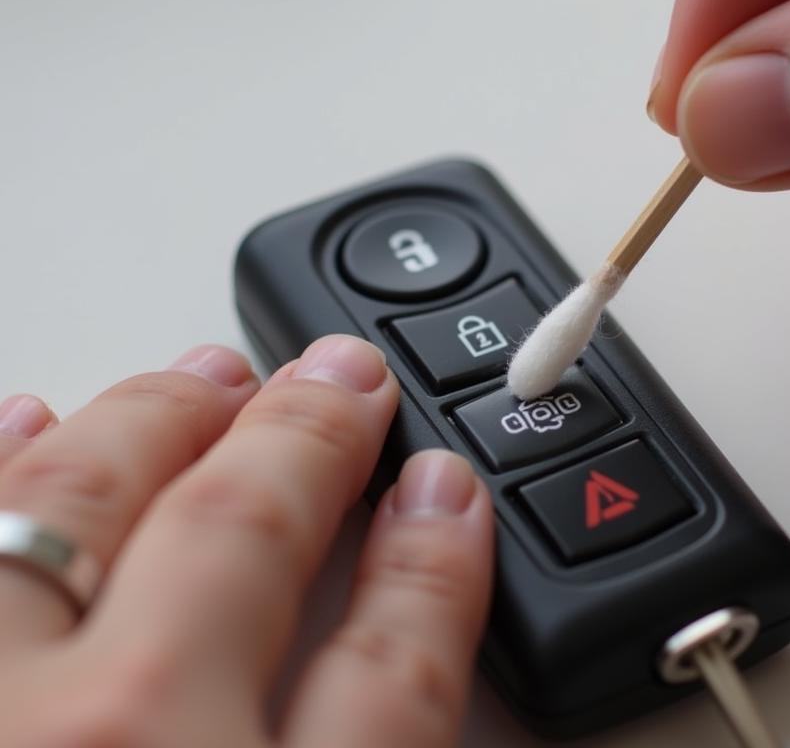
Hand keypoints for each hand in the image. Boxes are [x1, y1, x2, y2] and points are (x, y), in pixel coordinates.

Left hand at [0, 336, 492, 747]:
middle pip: (241, 539)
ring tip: (210, 374)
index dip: (433, 569)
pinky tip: (29, 420)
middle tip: (347, 381)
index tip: (446, 497)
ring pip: (82, 507)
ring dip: (156, 422)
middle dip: (306, 440)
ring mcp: (1, 723)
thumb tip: (407, 647)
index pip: (395, 675)